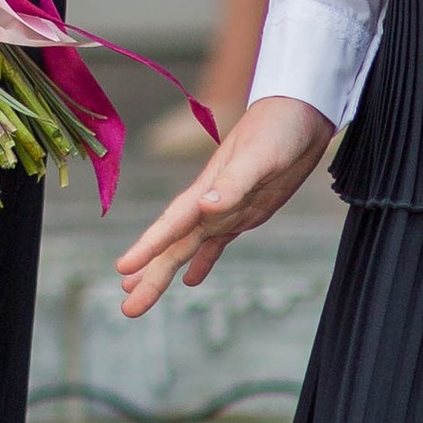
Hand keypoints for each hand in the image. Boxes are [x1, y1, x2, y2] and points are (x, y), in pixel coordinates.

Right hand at [113, 95, 334, 318]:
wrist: (300, 113)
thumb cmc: (278, 128)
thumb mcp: (259, 156)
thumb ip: (232, 183)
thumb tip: (204, 206)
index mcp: (206, 191)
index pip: (171, 225)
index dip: (147, 247)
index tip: (122, 268)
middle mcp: (208, 204)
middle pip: (172, 246)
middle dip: (149, 275)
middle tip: (127, 308)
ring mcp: (225, 209)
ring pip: (186, 248)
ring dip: (164, 270)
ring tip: (137, 293)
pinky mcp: (245, 213)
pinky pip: (216, 244)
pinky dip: (202, 262)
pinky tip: (191, 280)